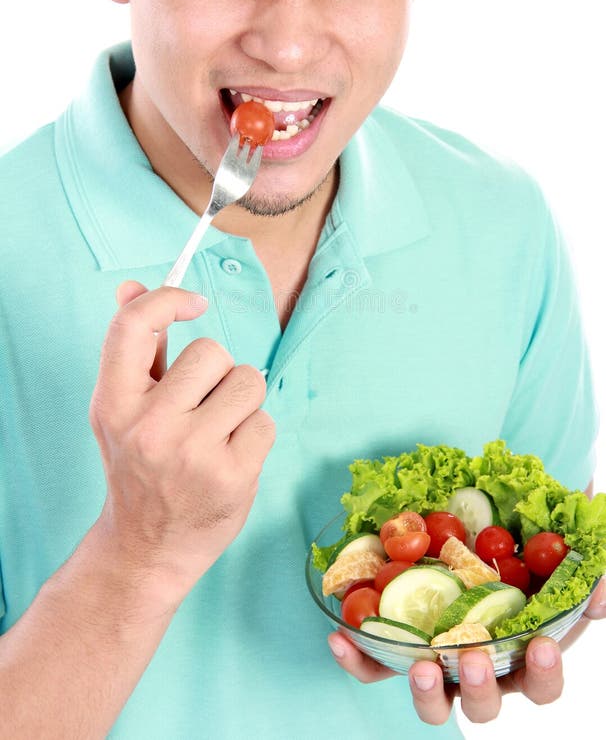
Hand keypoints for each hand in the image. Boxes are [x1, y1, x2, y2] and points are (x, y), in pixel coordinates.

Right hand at [89, 280, 274, 609]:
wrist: (146, 548)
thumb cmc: (138, 466)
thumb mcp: (122, 408)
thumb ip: (134, 349)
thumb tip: (131, 286)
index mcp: (114, 403)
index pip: (134, 325)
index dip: (168, 298)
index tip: (194, 302)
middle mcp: (150, 427)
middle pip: (212, 351)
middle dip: (217, 372)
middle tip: (202, 405)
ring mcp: (193, 454)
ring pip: (248, 381)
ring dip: (241, 401)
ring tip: (219, 431)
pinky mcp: (233, 478)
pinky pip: (266, 422)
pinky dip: (255, 435)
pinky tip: (232, 457)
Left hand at [327, 575, 605, 723]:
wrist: (475, 541)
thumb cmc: (519, 557)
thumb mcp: (555, 558)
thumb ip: (582, 573)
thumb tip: (600, 584)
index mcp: (522, 657)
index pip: (542, 683)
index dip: (545, 672)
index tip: (543, 645)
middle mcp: (481, 672)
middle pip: (483, 706)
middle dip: (481, 688)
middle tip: (474, 657)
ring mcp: (439, 666)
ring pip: (433, 703)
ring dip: (427, 692)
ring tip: (420, 668)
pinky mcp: (398, 652)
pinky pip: (376, 668)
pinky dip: (358, 660)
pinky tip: (339, 638)